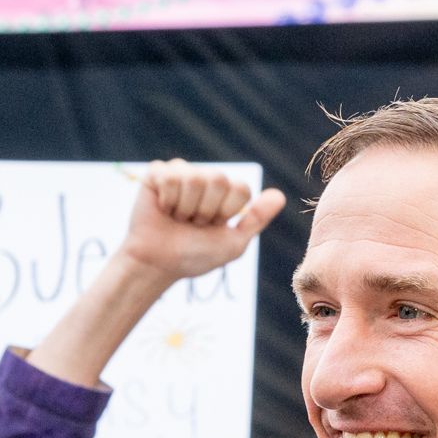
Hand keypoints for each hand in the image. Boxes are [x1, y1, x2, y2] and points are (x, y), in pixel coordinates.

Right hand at [115, 163, 286, 283]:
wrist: (158, 264)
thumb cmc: (195, 256)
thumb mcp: (233, 243)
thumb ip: (256, 219)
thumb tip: (280, 196)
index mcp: (227, 192)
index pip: (241, 188)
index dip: (227, 212)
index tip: (214, 226)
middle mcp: (206, 178)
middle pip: (220, 179)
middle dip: (206, 210)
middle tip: (193, 223)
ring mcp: (182, 173)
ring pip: (195, 179)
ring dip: (186, 208)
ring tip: (178, 218)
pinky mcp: (157, 174)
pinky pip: (170, 177)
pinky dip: (167, 201)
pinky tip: (163, 209)